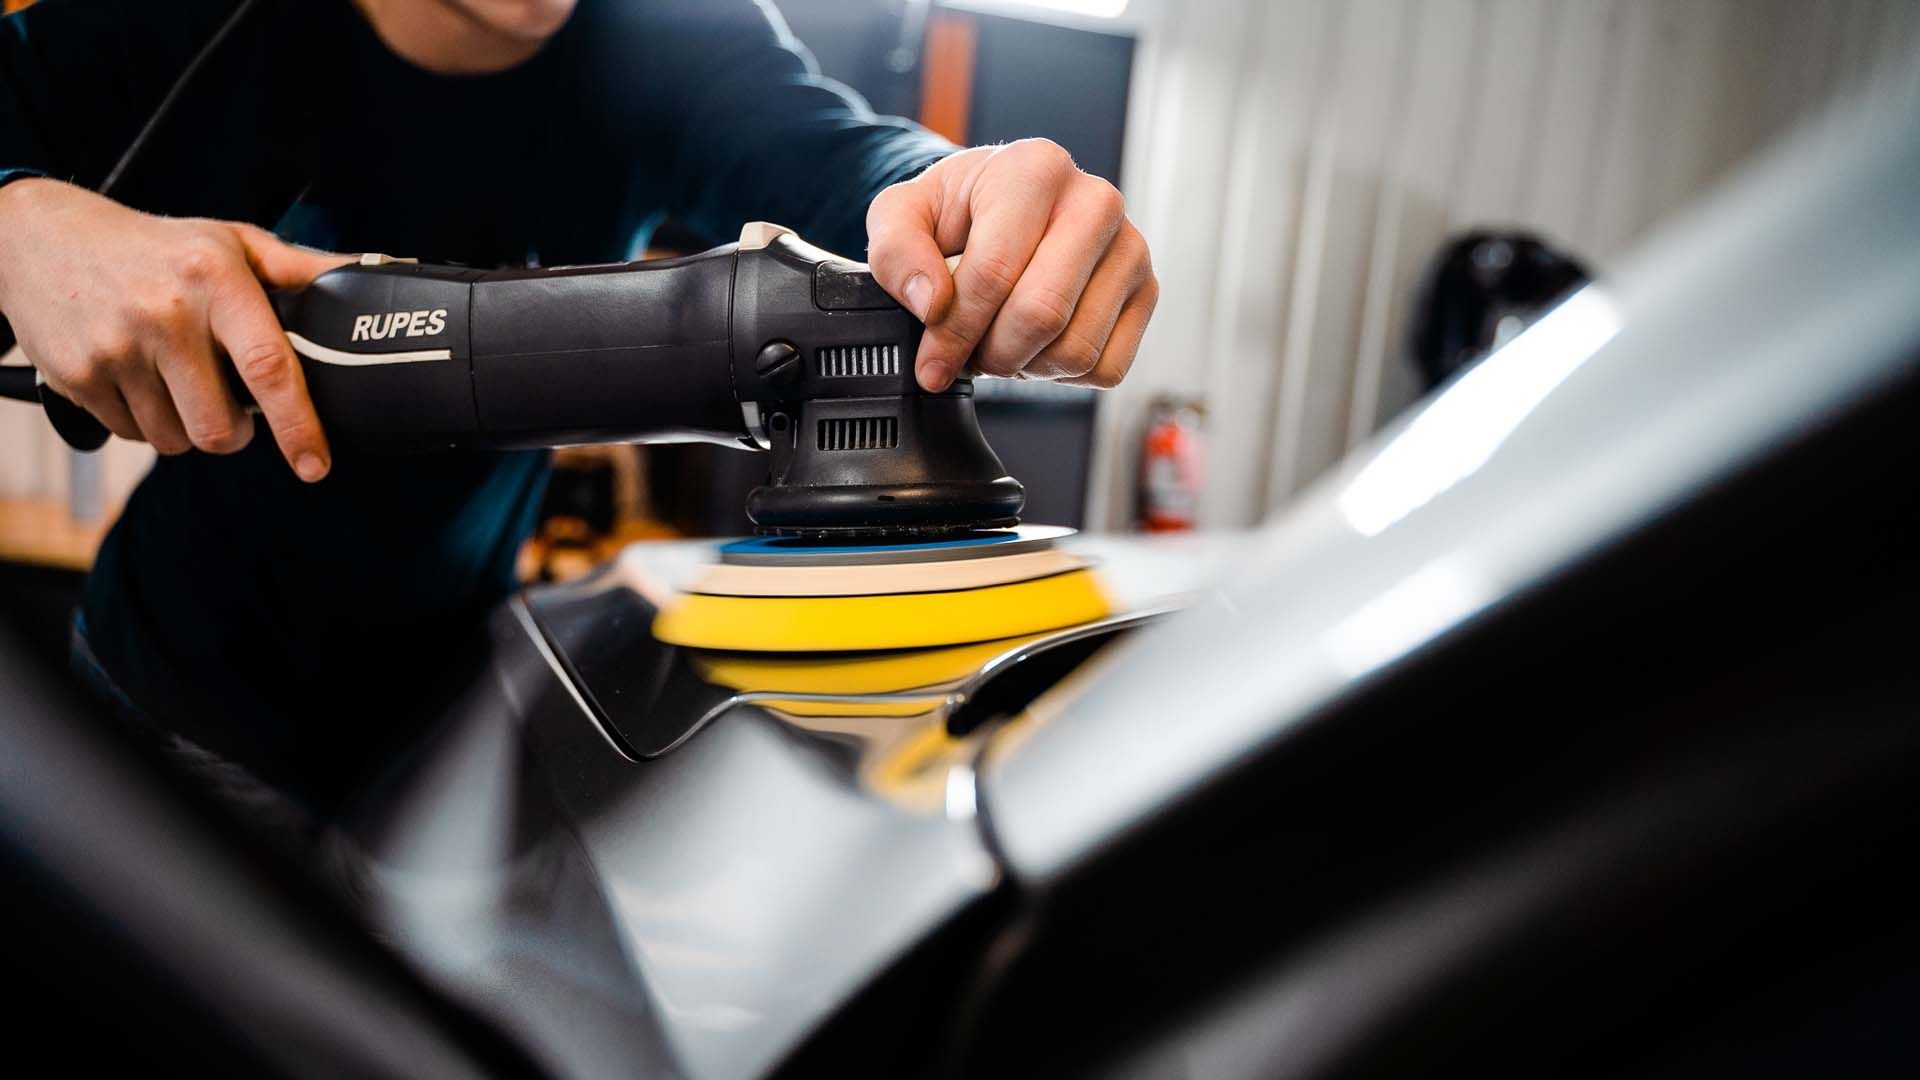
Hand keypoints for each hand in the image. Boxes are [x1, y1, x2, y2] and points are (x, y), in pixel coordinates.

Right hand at [0, 179, 352, 479]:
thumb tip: (376, 269)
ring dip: (187, 426)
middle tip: (226, 400)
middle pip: (219, 427)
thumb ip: (301, 268)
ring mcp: (117, 348)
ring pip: (176, 439)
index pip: (269, 367)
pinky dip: (145, 421)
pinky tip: (139, 377)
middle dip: (232, 432)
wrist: (44, 237)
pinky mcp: (78, 375)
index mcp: (216, 281)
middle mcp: (166, 315)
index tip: (316, 464)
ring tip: (176, 379)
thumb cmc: (157, 247)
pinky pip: (132, 435)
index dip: (297, 426)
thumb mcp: (231, 242)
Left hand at [866, 139, 1157, 391]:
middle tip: (969, 351)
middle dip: (992, 352)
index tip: (931, 363)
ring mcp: (1130, 249)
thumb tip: (932, 304)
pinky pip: (1106, 367)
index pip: (996, 272)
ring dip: (1026, 364)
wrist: (1004, 208)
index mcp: (1036, 170)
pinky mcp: (1146, 292)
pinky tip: (1039, 343)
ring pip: (1076, 350)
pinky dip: (1063, 374)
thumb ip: (897, 254)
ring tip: (1002, 338)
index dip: (955, 333)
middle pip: (1042, 315)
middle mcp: (1096, 202)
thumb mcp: (901, 215)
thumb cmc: (957, 212)